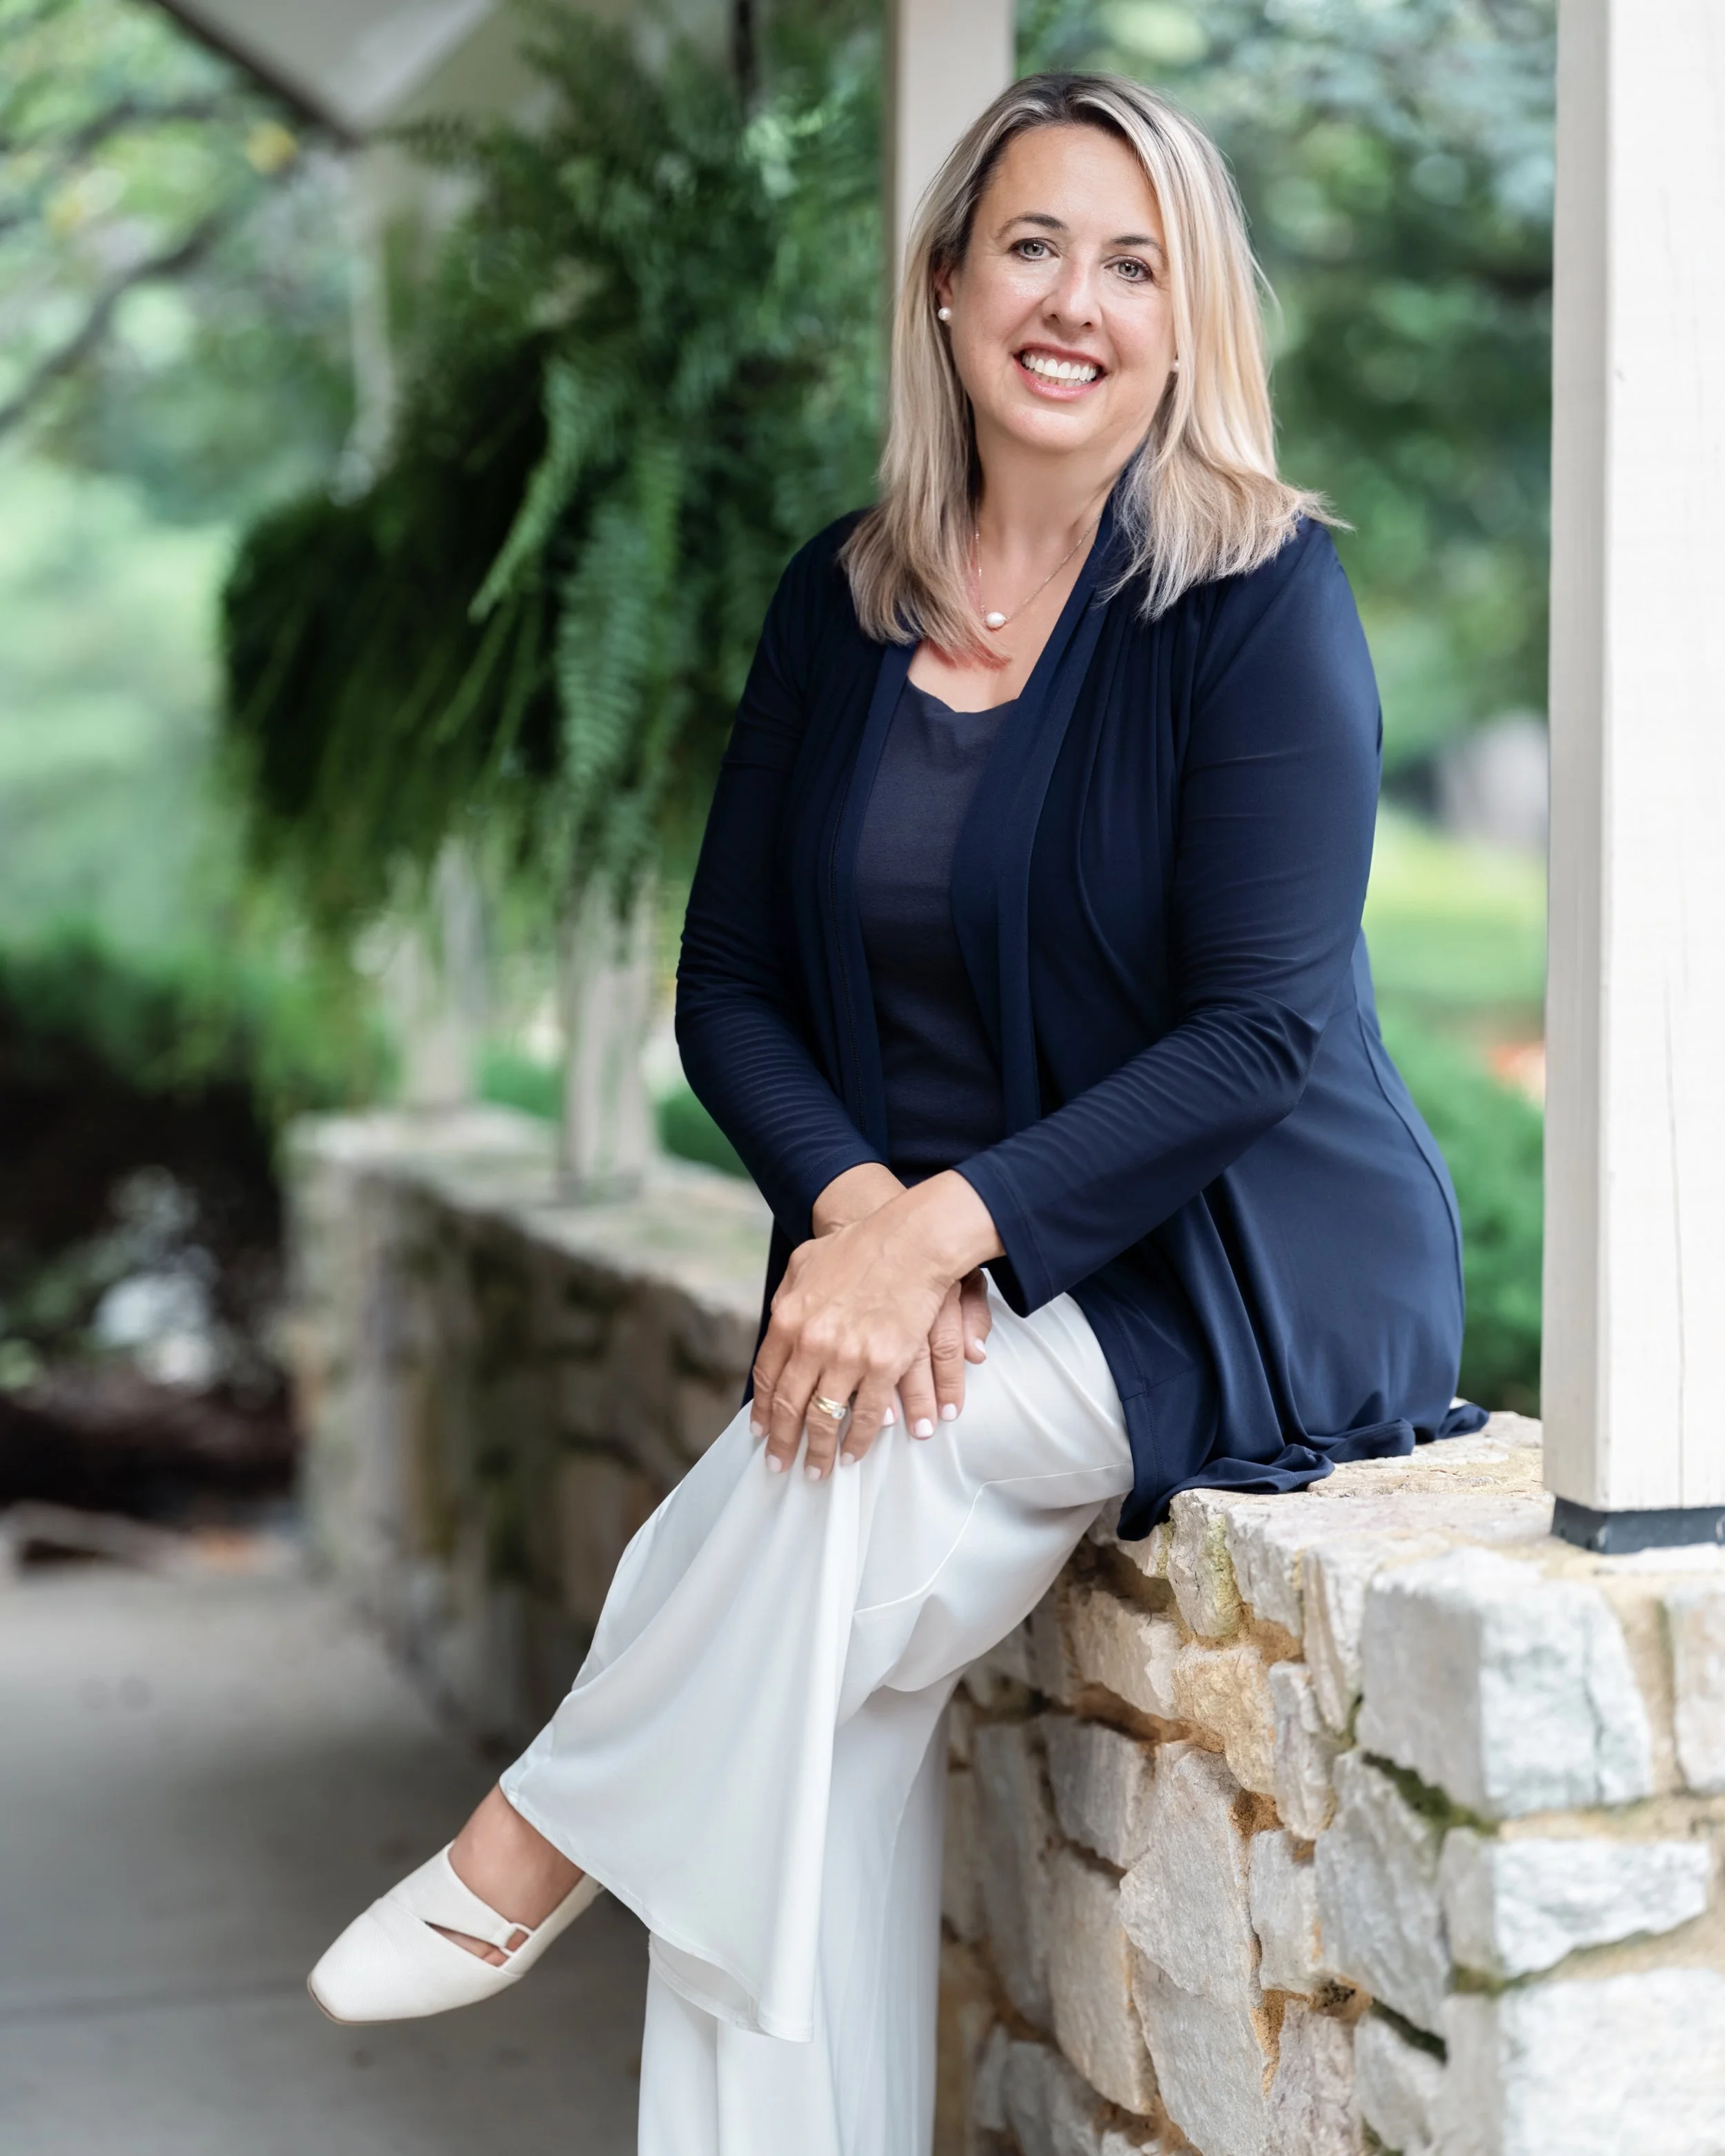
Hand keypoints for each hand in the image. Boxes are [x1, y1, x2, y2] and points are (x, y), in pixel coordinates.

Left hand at [751, 1173, 1002, 1479]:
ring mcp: (847, 1357)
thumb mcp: (805, 1262)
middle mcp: (812, 1343)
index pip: (767, 1377)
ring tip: (816, 1472)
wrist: (910, 1240)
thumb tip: (778, 1323)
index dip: (763, 1411)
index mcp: (788, 1318)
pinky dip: (859, 1440)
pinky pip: (867, 1415)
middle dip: (783, 1442)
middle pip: (790, 1406)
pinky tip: (853, 1454)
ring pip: (825, 1418)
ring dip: (819, 1451)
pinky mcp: (883, 1366)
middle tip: (779, 1466)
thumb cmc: (860, 1245)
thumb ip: (786, 1296)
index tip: (760, 1433)